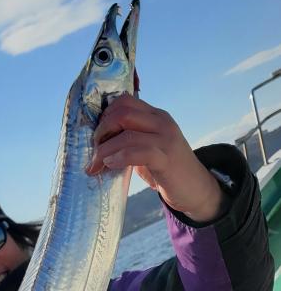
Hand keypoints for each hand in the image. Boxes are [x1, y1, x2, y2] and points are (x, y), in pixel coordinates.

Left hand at [87, 94, 222, 222]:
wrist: (196, 189)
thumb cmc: (167, 170)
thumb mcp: (148, 148)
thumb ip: (130, 139)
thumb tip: (98, 144)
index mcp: (156, 116)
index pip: (124, 101)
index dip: (105, 116)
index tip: (97, 136)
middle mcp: (162, 122)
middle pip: (122, 113)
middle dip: (101, 131)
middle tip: (94, 150)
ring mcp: (166, 139)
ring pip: (126, 134)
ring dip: (104, 150)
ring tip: (96, 165)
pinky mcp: (166, 158)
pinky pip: (137, 151)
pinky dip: (119, 157)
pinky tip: (111, 165)